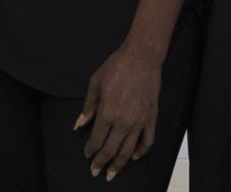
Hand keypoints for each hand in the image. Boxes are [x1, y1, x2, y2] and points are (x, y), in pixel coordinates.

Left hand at [74, 44, 161, 181]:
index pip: (96, 140)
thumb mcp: (95, 83)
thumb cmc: (117, 66)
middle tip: (95, 171)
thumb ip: (88, 107)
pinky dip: (141, 152)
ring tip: (112, 173)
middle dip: (101, 162)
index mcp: (107, 113)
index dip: (90, 150)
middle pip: (111, 150)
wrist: (141, 57)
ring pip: (128, 150)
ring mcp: (139, 121)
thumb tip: (79, 125)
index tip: (87, 155)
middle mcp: (123, 121)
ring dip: (119, 164)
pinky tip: (134, 157)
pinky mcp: (151, 117)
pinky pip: (147, 141)